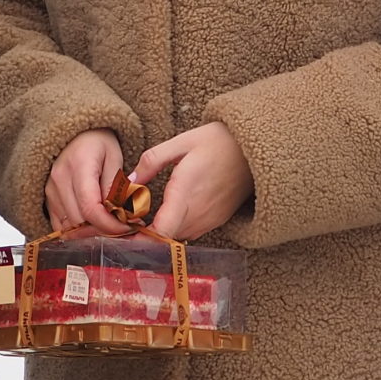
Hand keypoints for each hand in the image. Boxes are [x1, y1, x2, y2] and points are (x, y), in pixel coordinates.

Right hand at [45, 129, 132, 236]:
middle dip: (103, 229)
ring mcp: (50, 190)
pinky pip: (60, 226)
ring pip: (69, 227)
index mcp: (79, 165)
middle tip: (122, 227)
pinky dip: (77, 230)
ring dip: (91, 231)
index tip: (126, 227)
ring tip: (109, 224)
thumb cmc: (98, 142)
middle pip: (79, 221)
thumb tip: (119, 215)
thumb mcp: (114, 158)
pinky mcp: (47, 199)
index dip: (110, 225)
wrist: (76, 133)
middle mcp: (59, 179)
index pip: (90, 208)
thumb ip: (115, 187)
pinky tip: (92, 224)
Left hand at [131, 122, 252, 240]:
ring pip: (176, 237)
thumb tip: (130, 181)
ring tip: (144, 217)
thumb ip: (152, 161)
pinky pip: (190, 232)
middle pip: (165, 237)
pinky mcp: (216, 221)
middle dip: (145, 234)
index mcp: (185, 190)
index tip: (125, 232)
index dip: (141, 237)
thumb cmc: (217, 142)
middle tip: (128, 221)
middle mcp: (198, 211)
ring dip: (161, 232)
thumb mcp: (182, 142)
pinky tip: (168, 213)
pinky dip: (176, 228)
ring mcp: (209, 219)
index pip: (162, 230)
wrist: (255, 150)